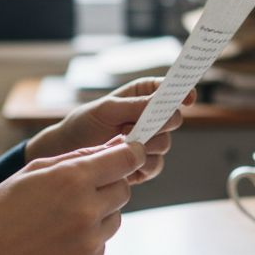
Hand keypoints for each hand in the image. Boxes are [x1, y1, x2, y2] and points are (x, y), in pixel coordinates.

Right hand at [0, 136, 142, 254]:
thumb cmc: (3, 209)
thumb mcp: (35, 171)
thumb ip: (80, 156)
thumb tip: (118, 145)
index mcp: (73, 179)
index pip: (127, 159)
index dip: (130, 153)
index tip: (128, 154)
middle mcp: (88, 210)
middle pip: (124, 188)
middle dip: (108, 184)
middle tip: (77, 190)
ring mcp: (90, 241)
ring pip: (115, 217)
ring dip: (99, 213)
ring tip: (62, 218)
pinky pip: (102, 243)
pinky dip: (88, 239)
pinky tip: (58, 240)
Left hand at [24, 77, 193, 184]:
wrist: (68, 151)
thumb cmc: (84, 123)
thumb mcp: (106, 109)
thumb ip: (135, 106)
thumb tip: (161, 104)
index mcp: (142, 95)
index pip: (169, 90)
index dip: (181, 92)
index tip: (187, 97)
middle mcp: (150, 118)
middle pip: (174, 119)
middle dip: (160, 124)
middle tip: (139, 127)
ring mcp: (148, 141)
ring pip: (165, 144)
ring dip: (146, 145)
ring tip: (121, 142)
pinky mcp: (144, 164)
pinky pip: (155, 165)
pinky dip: (142, 163)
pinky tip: (124, 159)